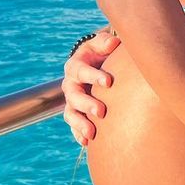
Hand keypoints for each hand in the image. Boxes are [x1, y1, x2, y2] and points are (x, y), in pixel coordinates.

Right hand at [62, 30, 120, 145]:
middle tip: (101, 112)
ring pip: (70, 113)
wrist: (97, 66)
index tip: (108, 82)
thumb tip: (113, 42)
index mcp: (76, 66)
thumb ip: (106, 42)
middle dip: (86, 104)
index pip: (81, 71)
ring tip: (92, 133)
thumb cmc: (102, 53)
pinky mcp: (76, 113)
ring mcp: (72, 101)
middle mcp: (70, 84)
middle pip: (73, 95)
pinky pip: (73, 126)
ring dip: (80, 124)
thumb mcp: (102, 44)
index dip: (93, 76)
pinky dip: (78, 134)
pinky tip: (87, 142)